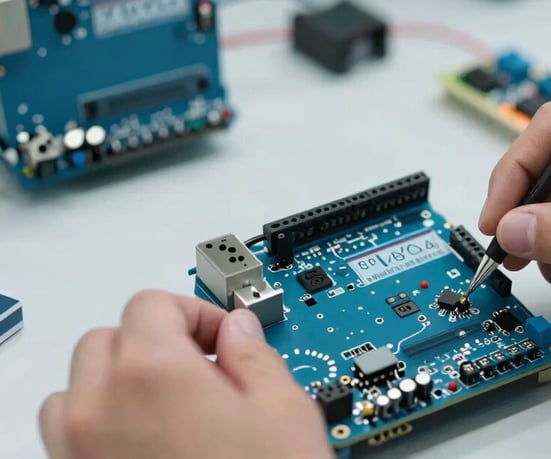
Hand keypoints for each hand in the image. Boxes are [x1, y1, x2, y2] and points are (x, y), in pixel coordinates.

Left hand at [39, 291, 333, 458]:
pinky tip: (147, 446)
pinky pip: (68, 437)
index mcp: (152, 374)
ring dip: (117, 382)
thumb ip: (256, 355)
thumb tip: (240, 332)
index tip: (222, 340)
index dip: (196, 313)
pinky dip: (98, 425)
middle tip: (203, 371)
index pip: (154, 304)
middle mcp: (100, 411)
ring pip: (75, 388)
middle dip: (156, 343)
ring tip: (169, 407)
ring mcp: (78, 455)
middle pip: (108, 339)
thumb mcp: (285, 413)